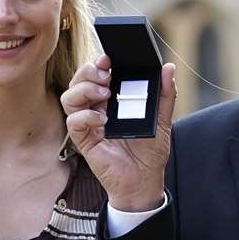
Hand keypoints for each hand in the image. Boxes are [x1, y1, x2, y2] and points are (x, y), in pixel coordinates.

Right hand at [60, 55, 176, 211]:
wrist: (145, 182)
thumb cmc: (150, 153)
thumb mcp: (163, 120)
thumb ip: (165, 94)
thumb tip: (169, 69)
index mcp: (112, 100)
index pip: (97, 75)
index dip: (98, 63)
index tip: (108, 58)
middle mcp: (97, 108)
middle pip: (79, 81)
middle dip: (88, 72)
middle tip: (106, 75)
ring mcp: (89, 124)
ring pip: (69, 97)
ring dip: (84, 89)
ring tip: (105, 93)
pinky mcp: (84, 140)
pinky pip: (73, 122)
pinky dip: (85, 115)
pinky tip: (102, 119)